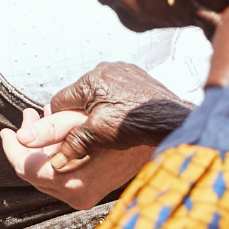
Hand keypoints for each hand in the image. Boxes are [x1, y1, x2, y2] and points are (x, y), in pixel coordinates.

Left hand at [0, 109, 154, 209]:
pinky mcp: (96, 189)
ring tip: (43, 116)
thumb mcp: (83, 119)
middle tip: (29, 115)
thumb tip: (21, 137)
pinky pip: (64, 174)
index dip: (12, 147)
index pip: (26, 168)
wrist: (165, 131)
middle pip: (35, 172)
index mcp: (72, 180)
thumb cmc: (127, 120)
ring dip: (42, 146)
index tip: (6, 129)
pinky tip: (61, 129)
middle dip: (27, 143)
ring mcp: (88, 195)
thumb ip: (49, 130)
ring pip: (49, 173)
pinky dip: (57, 153)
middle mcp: (78, 195)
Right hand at [19, 62, 194, 168]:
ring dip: (98, 107)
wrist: (173, 120)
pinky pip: (115, 88)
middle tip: (90, 131)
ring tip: (109, 125)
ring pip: (97, 92)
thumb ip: (74, 143)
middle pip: (79, 95)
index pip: (60, 100)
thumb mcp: (99, 135)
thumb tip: (55, 159)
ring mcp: (122, 70)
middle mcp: (105, 69)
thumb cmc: (138, 124)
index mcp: (91, 80)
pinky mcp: (135, 75)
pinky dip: (115, 102)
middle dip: (80, 114)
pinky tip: (122, 116)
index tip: (65, 133)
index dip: (60, 120)